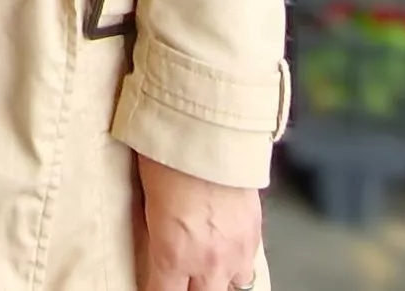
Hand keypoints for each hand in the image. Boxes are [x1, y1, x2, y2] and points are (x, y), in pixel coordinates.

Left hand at [136, 153, 268, 290]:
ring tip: (209, 267)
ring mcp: (236, 251)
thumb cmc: (170, 156)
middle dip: (190, 290)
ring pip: (232, 286)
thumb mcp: (148, 201)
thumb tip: (156, 242)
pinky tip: (228, 248)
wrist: (211, 131)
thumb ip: (157, 233)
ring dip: (219, 279)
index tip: (154, 285)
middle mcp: (207, 262)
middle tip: (182, 278)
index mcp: (173, 256)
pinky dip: (239, 260)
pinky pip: (249, 263)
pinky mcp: (255, 233)